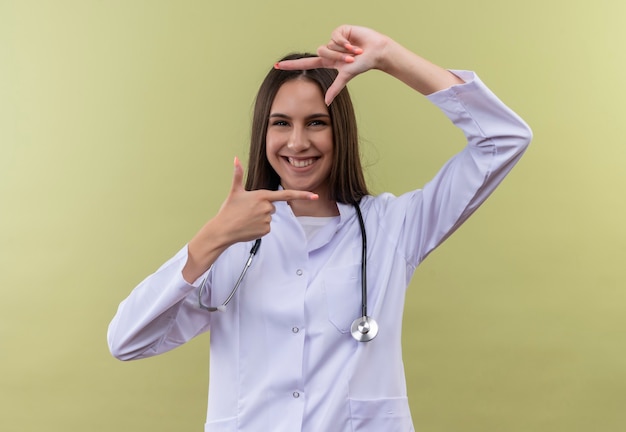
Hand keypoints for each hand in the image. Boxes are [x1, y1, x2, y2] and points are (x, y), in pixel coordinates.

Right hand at [183, 157, 317, 282]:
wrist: (222, 230)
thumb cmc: (228, 210)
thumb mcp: (234, 191)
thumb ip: (238, 174)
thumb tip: (236, 158)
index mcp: (262, 196)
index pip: (286, 194)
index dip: (302, 194)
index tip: (315, 195)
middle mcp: (267, 208)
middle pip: (272, 206)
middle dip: (262, 208)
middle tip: (247, 210)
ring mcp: (267, 220)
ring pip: (269, 217)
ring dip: (260, 217)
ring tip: (246, 218)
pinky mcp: (265, 231)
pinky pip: (267, 227)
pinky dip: (259, 227)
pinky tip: (248, 227)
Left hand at [276, 25, 390, 104]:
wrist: (376, 52)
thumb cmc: (363, 64)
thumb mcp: (346, 76)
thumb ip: (335, 88)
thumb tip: (326, 103)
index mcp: (328, 61)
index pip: (306, 63)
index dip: (291, 65)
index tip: (276, 65)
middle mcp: (329, 50)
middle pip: (321, 53)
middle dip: (336, 57)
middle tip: (351, 59)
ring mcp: (334, 40)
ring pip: (327, 45)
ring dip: (342, 51)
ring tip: (355, 52)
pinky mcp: (340, 31)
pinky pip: (335, 36)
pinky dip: (345, 42)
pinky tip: (354, 43)